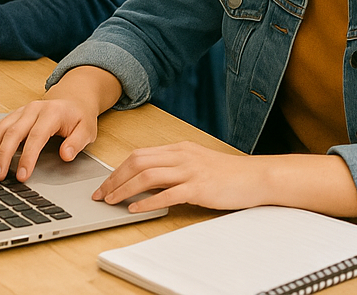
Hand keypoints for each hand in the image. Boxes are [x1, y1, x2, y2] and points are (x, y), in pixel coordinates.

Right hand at [0, 65, 121, 181]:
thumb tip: (66, 155)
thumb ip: (77, 142)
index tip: (21, 176)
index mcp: (53, 112)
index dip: (27, 157)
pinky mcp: (12, 116)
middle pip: (13, 132)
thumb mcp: (87, 130)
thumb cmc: (78, 118)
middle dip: (3, 155)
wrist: (72, 100)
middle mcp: (34, 109)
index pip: (37, 136)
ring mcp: (20, 111)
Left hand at [95, 141, 260, 212]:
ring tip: (113, 202)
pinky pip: (167, 194)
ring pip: (148, 175)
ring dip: (125, 189)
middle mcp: (183, 155)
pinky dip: (147, 201)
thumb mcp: (196, 164)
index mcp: (180, 148)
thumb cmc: (227, 173)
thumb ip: (173, 168)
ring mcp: (191, 170)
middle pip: (138, 161)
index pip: (140, 154)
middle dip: (115, 179)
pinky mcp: (199, 187)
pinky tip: (136, 209)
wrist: (255, 177)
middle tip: (101, 195)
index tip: (106, 184)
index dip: (118, 170)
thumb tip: (146, 180)